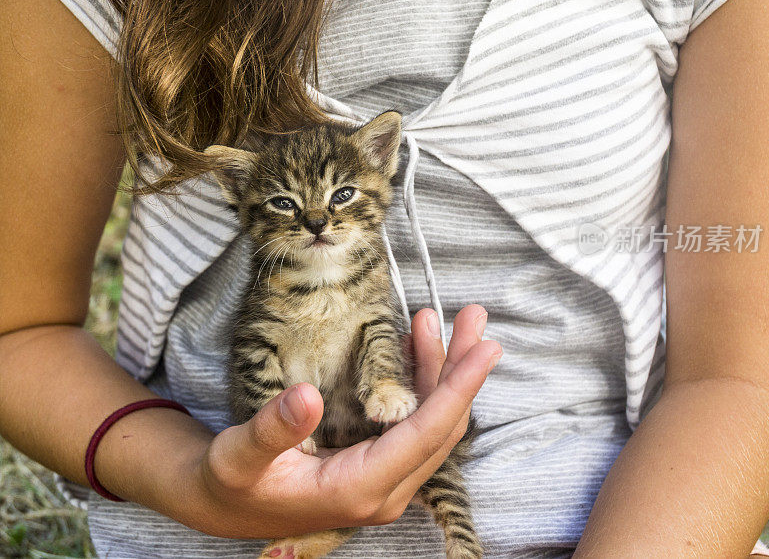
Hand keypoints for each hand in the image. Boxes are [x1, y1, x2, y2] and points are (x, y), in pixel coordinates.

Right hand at [179, 304, 499, 538]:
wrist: (229, 504)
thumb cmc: (234, 480)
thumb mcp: (240, 455)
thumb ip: (273, 429)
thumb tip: (306, 395)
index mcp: (359, 488)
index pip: (426, 434)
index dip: (459, 388)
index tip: (486, 348)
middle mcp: (385, 489)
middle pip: (443, 425)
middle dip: (461, 368)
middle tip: (474, 318)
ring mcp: (387, 479)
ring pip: (434, 422)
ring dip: (444, 370)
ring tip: (445, 321)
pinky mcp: (382, 466)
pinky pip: (417, 423)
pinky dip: (424, 382)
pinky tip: (417, 347)